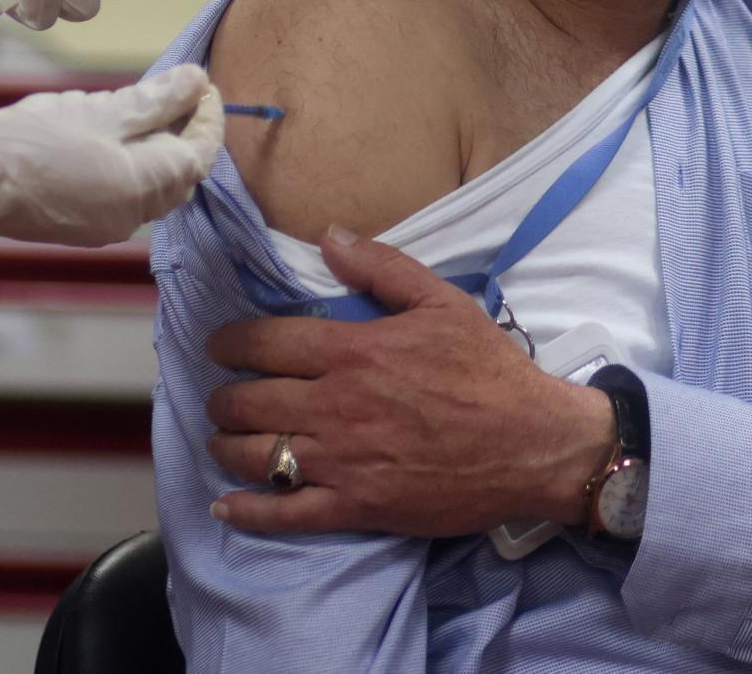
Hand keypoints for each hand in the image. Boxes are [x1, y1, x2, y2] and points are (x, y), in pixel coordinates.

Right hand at [0, 64, 222, 246]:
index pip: (199, 156)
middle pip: (181, 175)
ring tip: (144, 108)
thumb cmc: (29, 141)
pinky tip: (113, 136)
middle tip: (179, 91)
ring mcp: (107, 226)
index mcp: (140, 188)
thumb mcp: (97, 110)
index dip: (209, 118)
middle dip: (187, 132)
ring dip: (160, 149)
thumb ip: (154, 100)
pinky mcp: (85, 226)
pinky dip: (134, 165)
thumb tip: (196, 81)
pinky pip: (128, 195)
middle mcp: (132, 217)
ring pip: (155, 186)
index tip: (203, 84)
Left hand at [203, 228, 615, 536]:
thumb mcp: (441, 301)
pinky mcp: (358, 506)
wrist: (533, 443)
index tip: (218, 347)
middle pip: (248, 402)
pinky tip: (225, 507)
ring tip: (222, 440)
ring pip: (257, 457)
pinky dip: (248, 512)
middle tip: (222, 397)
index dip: (230, 344)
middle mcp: (336, 406)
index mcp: (352, 352)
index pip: (265, 344)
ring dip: (226, 447)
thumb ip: (380, 266)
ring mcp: (344, 460)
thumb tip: (328, 237)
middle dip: (223, 399)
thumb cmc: (489, 370)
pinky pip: (287, 513)